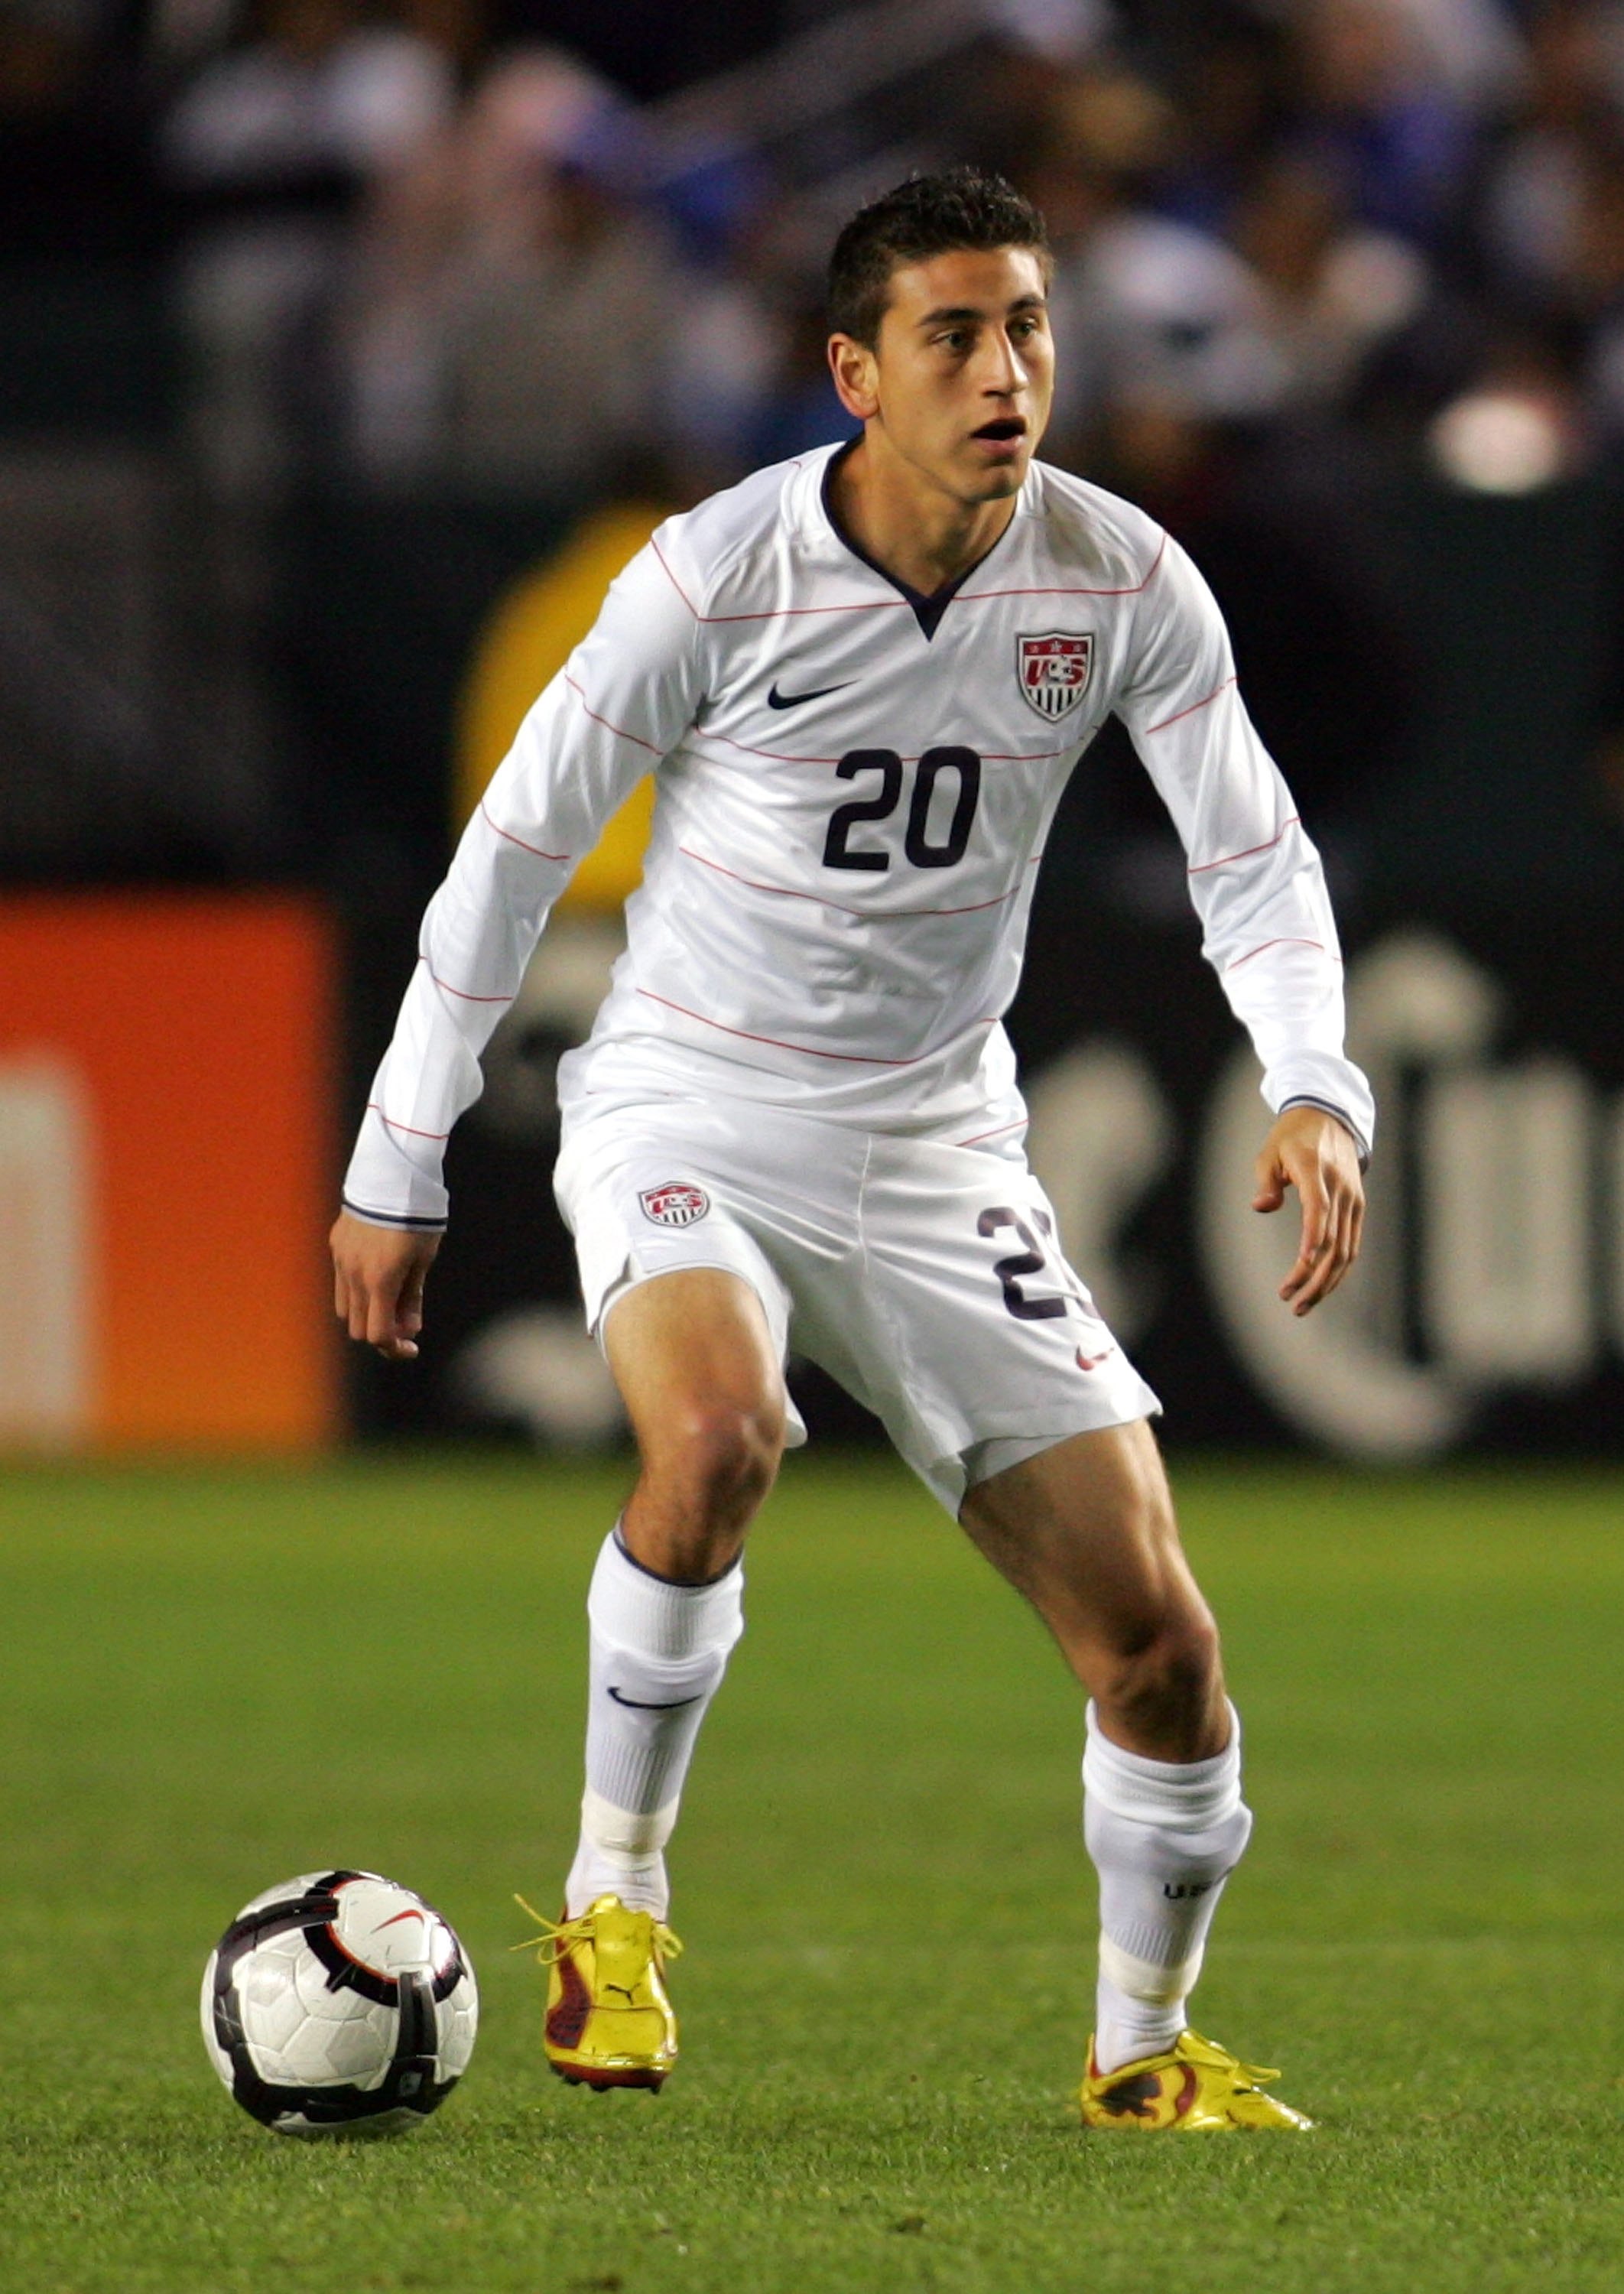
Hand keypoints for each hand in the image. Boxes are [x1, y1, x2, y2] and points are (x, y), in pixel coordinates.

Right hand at [330, 1212, 440, 1359]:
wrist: (390, 1173)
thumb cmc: (417, 1216)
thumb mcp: (424, 1258)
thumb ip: (412, 1296)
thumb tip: (409, 1329)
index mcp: (380, 1280)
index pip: (377, 1334)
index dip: (395, 1348)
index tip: (412, 1347)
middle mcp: (354, 1275)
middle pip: (357, 1327)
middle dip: (381, 1333)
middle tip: (404, 1326)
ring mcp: (340, 1260)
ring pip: (344, 1308)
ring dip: (365, 1313)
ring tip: (389, 1300)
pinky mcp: (335, 1245)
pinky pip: (341, 1281)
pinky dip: (356, 1291)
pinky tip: (376, 1276)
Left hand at [1252, 1107, 1363, 1315]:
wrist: (1330, 1117)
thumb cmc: (1291, 1138)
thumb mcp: (1269, 1152)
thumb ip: (1265, 1180)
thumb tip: (1261, 1207)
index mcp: (1316, 1170)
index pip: (1319, 1208)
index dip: (1312, 1238)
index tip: (1301, 1265)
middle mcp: (1340, 1187)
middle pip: (1333, 1241)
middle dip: (1312, 1276)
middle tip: (1290, 1301)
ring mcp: (1353, 1199)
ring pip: (1346, 1250)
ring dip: (1325, 1282)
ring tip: (1302, 1305)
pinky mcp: (1358, 1207)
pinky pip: (1351, 1244)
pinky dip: (1338, 1270)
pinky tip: (1321, 1287)